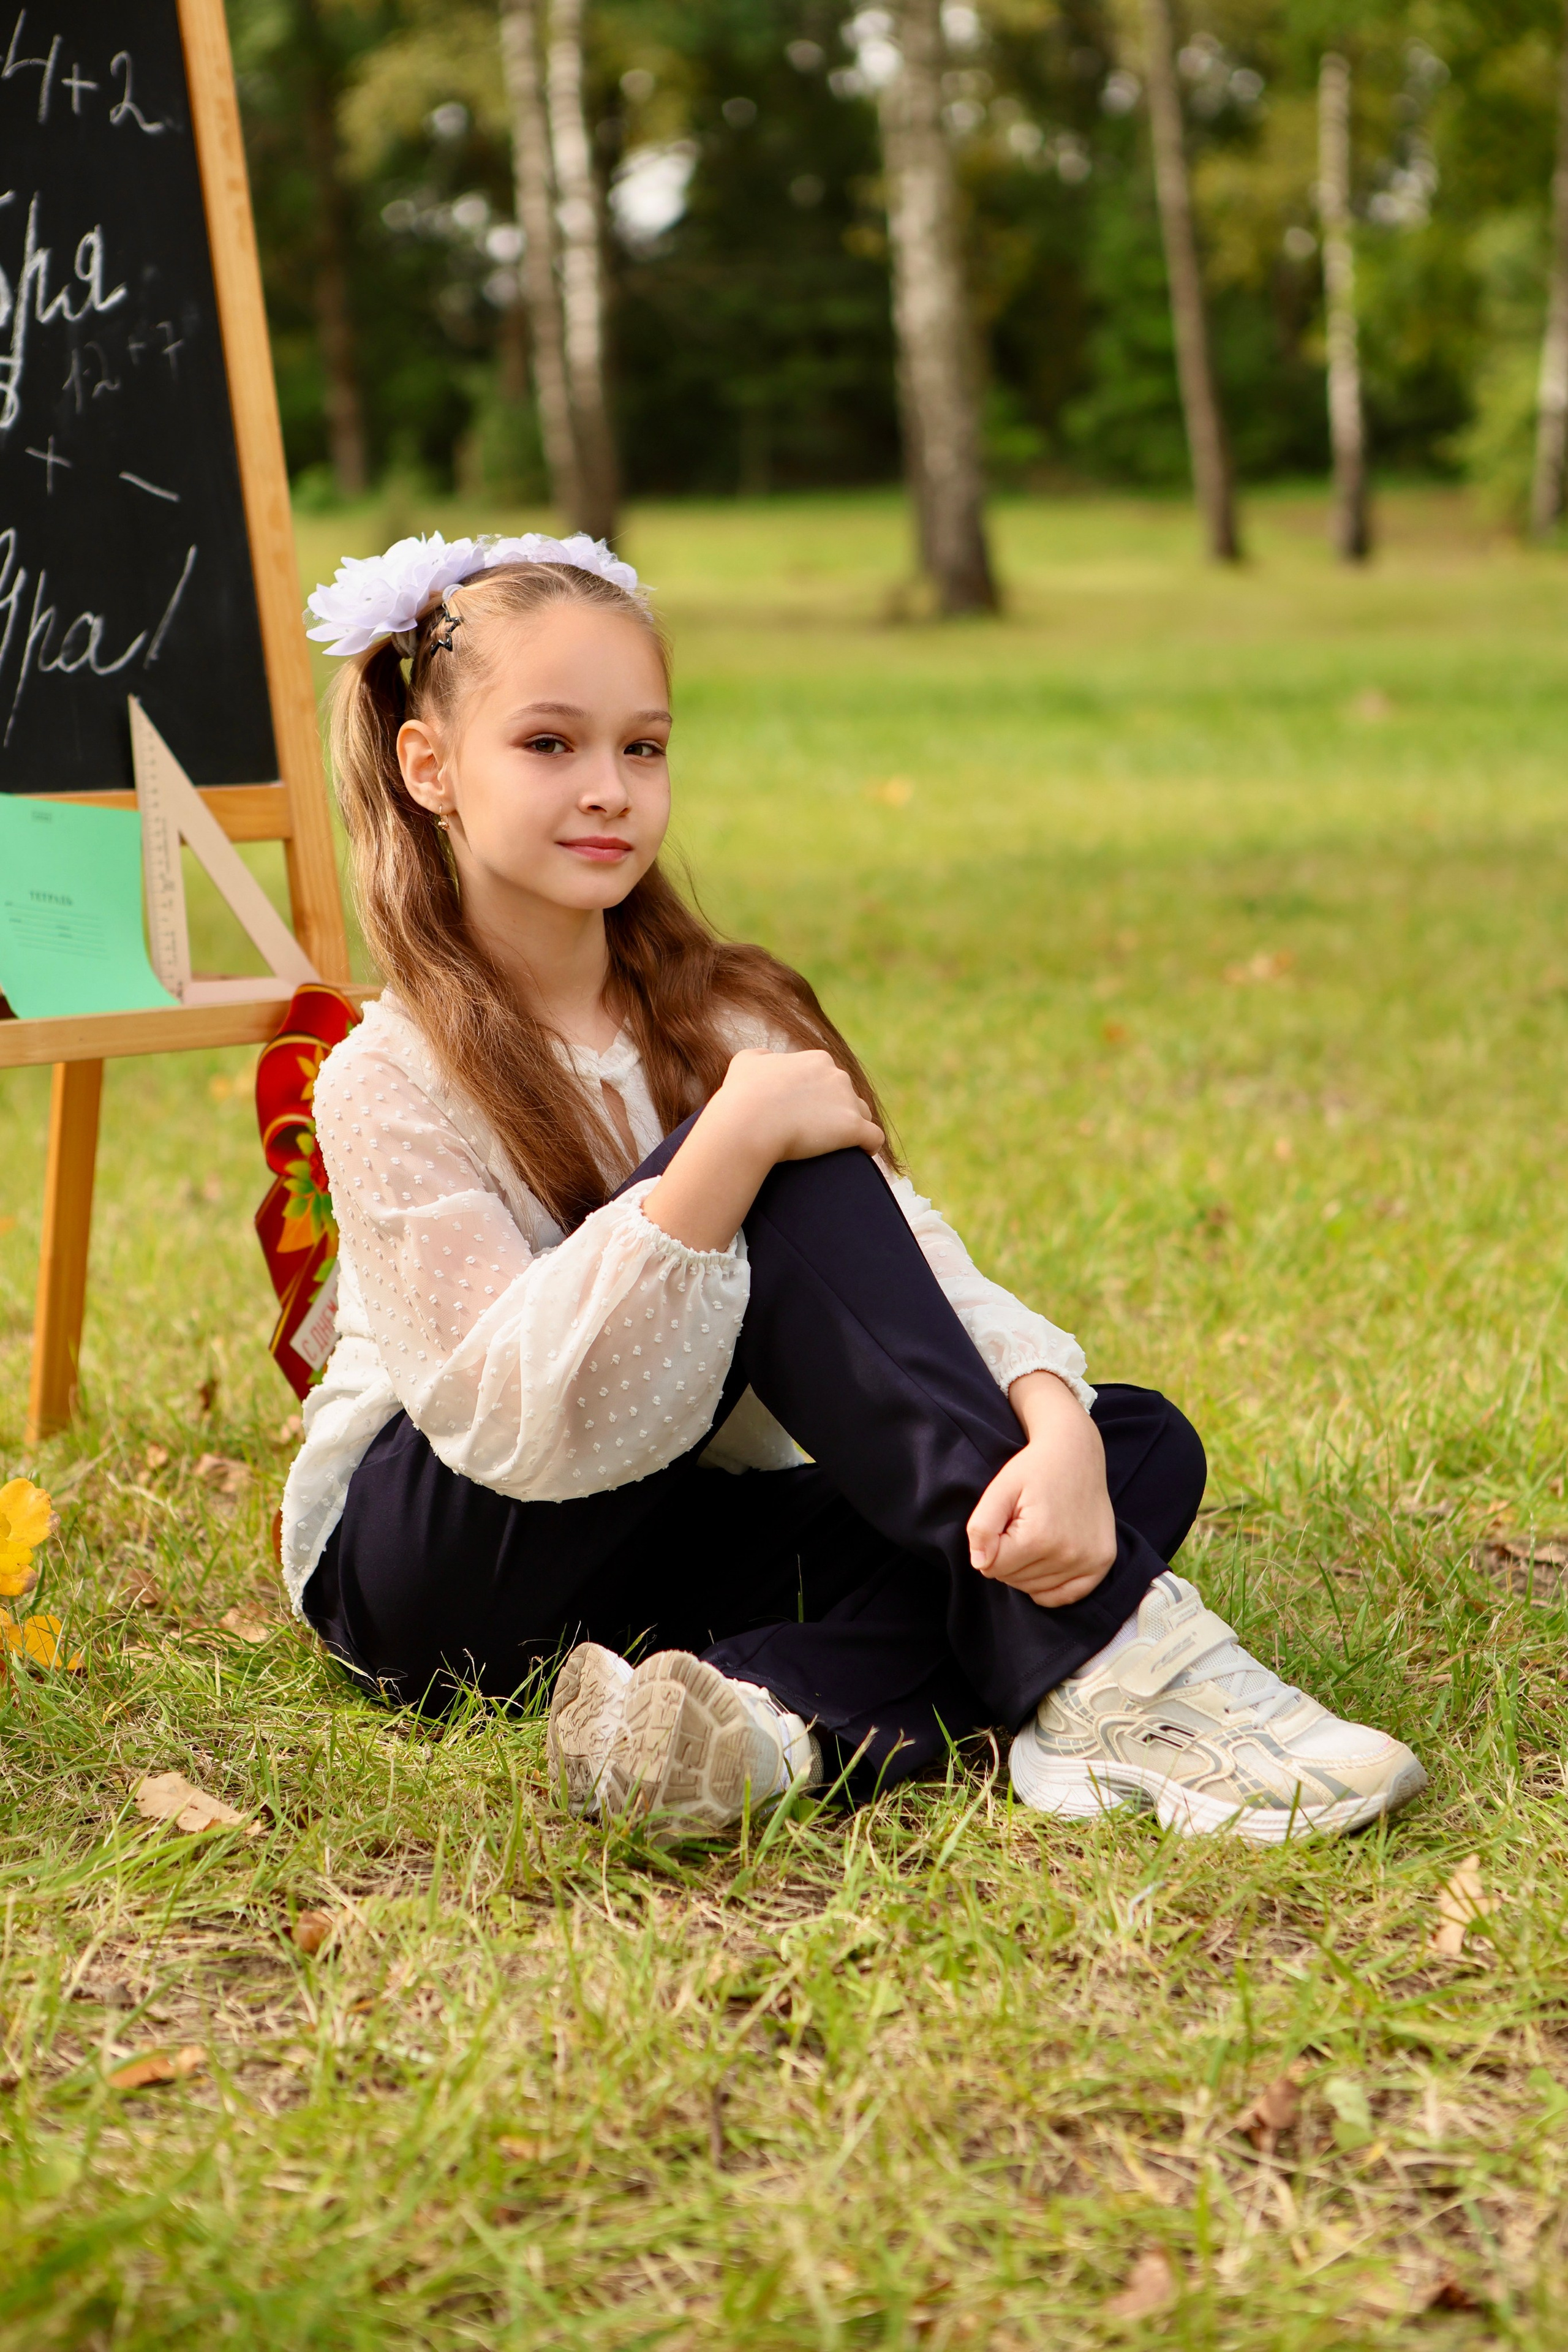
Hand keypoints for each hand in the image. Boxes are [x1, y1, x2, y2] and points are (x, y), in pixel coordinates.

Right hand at [713, 1048, 883, 1165]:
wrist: (749, 1122)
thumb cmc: (743, 1094)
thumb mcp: (747, 1062)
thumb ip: (761, 1056)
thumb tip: (767, 1058)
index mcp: (817, 1060)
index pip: (828, 1077)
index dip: (820, 1095)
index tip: (806, 1112)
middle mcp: (837, 1075)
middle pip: (847, 1095)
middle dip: (836, 1110)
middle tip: (817, 1132)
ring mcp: (848, 1101)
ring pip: (862, 1114)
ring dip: (852, 1127)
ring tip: (838, 1146)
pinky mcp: (853, 1128)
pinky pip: (873, 1137)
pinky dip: (869, 1146)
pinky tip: (862, 1155)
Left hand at [967, 1373, 1115, 1606]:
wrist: (1076, 1453)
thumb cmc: (1034, 1469)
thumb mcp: (1000, 1488)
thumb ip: (982, 1526)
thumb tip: (980, 1564)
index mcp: (1039, 1537)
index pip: (993, 1568)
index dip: (990, 1545)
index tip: (1003, 1522)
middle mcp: (1068, 1554)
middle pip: (1014, 1580)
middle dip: (1008, 1557)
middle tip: (1021, 1524)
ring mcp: (1089, 1561)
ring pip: (1036, 1589)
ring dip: (1028, 1568)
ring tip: (1037, 1534)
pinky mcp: (1102, 1563)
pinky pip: (1067, 1596)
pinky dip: (1051, 1585)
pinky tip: (1048, 1559)